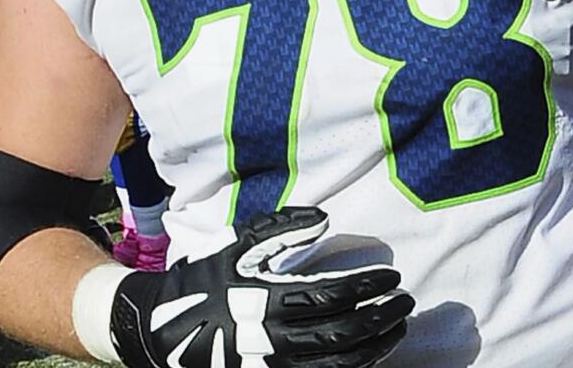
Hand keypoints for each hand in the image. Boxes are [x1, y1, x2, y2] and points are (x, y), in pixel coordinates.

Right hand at [110, 207, 411, 367]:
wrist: (165, 328)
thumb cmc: (207, 278)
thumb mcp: (237, 243)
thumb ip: (282, 228)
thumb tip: (325, 219)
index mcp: (267, 299)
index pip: (332, 295)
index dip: (367, 286)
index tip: (392, 276)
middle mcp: (274, 339)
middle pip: (343, 334)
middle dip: (381, 318)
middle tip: (406, 302)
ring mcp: (274, 367)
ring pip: (338, 364)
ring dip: (375, 348)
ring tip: (397, 329)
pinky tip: (370, 354)